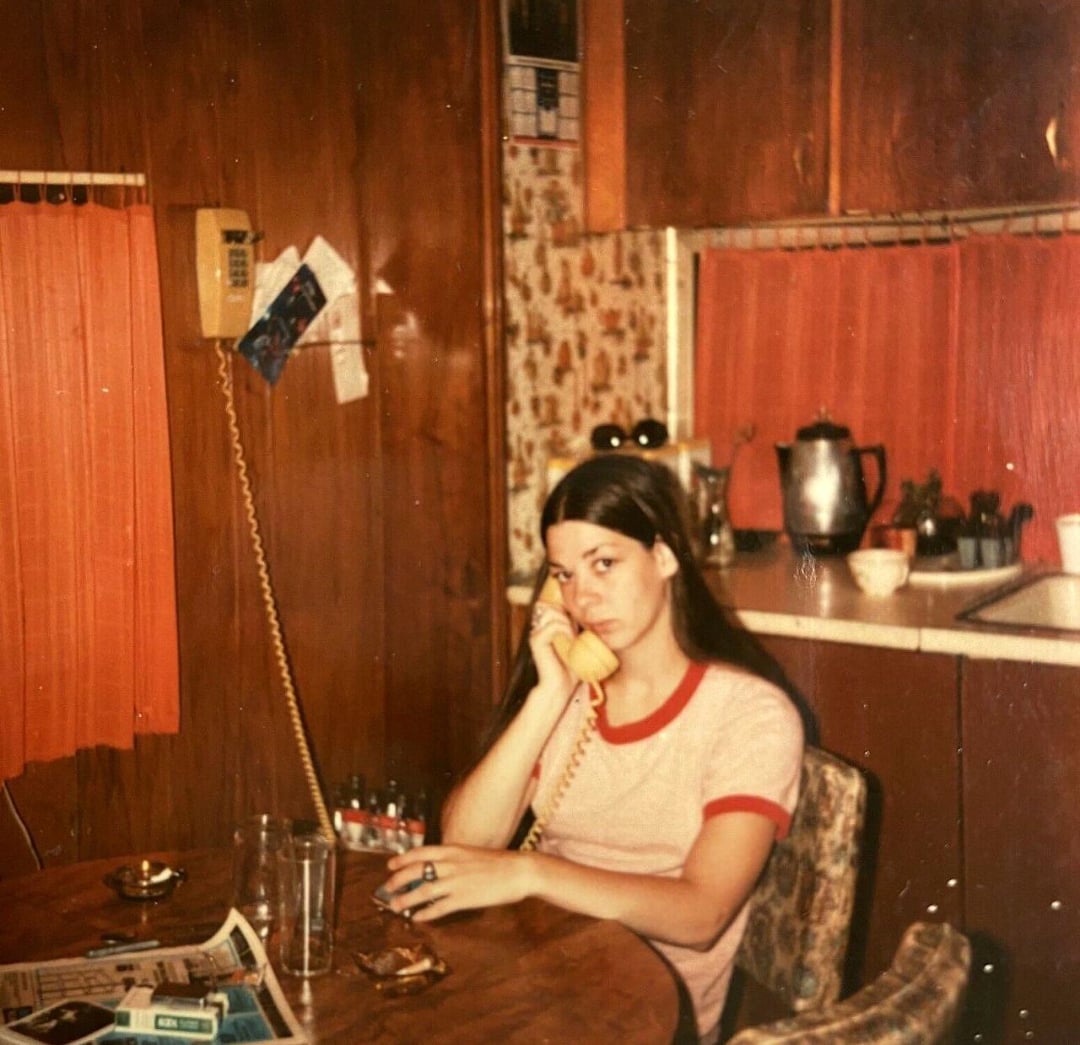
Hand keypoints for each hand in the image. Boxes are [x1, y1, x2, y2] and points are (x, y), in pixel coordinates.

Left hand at [380, 845, 531, 922]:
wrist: (519, 870)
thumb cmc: (498, 862)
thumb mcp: (472, 853)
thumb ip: (454, 859)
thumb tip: (438, 868)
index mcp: (453, 850)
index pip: (420, 852)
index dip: (403, 859)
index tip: (390, 865)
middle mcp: (451, 864)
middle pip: (416, 871)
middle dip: (398, 880)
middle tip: (387, 888)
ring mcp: (456, 882)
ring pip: (422, 891)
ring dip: (406, 900)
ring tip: (395, 906)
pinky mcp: (464, 899)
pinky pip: (438, 908)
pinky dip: (425, 914)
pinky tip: (417, 918)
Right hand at [528, 598, 576, 695]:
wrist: (560, 687)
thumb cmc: (569, 670)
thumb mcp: (576, 646)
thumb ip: (576, 631)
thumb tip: (586, 618)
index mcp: (546, 629)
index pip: (558, 608)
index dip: (570, 614)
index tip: (579, 628)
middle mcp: (539, 629)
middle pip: (554, 607)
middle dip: (567, 617)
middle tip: (575, 634)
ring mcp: (536, 634)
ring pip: (553, 614)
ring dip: (566, 624)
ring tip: (572, 639)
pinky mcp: (536, 640)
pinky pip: (553, 626)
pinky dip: (564, 631)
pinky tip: (569, 642)